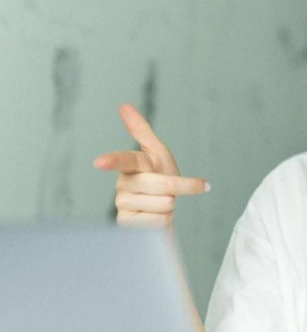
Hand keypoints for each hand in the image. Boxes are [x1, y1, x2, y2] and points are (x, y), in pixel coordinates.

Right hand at [93, 104, 208, 229]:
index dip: (112, 160)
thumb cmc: (158, 177)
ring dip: (171, 205)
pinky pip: (159, 221)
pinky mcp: (128, 225)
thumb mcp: (156, 154)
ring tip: (161, 204)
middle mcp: (123, 185)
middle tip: (181, 190)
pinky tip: (155, 219)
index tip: (99, 162)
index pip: (124, 160)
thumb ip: (141, 131)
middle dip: (181, 186)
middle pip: (162, 184)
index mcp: (131, 166)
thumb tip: (124, 106)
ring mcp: (123, 206)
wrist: (160, 211)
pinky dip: (165, 220)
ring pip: (163, 203)